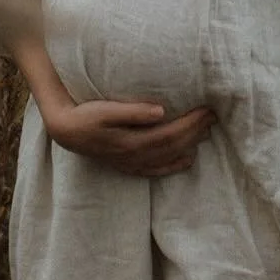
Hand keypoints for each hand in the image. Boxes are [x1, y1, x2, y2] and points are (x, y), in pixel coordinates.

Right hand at [44, 98, 215, 176]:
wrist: (66, 132)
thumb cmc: (86, 115)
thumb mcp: (105, 110)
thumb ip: (132, 111)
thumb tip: (161, 111)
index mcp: (132, 142)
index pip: (170, 134)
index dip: (191, 124)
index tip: (207, 110)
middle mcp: (135, 157)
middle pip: (173, 146)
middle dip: (195, 131)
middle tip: (213, 116)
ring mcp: (132, 164)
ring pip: (168, 157)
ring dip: (190, 145)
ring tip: (207, 131)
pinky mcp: (128, 166)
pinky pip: (157, 170)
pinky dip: (174, 165)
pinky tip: (188, 159)